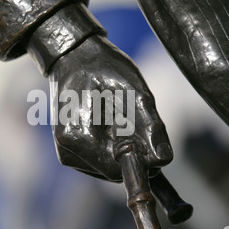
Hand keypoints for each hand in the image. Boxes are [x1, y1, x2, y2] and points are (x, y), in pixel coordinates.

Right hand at [49, 35, 172, 181]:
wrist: (74, 56)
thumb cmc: (102, 67)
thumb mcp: (134, 91)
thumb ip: (150, 127)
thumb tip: (163, 159)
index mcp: (76, 136)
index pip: (116, 170)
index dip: (139, 159)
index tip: (147, 136)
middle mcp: (66, 150)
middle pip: (112, 171)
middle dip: (129, 152)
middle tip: (131, 119)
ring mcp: (65, 152)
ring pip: (106, 169)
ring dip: (120, 149)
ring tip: (115, 117)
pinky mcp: (69, 151)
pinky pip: (98, 162)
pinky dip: (110, 148)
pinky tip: (107, 123)